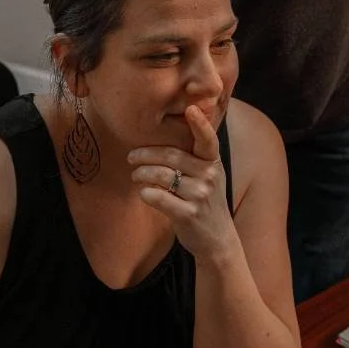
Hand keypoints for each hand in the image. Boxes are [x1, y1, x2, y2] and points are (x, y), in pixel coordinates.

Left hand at [127, 105, 238, 263]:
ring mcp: (200, 195)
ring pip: (162, 176)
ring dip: (141, 173)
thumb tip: (162, 136)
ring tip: (135, 175)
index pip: (208, 140)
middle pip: (171, 156)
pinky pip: (158, 197)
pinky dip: (145, 193)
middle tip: (131, 156)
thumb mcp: (207, 176)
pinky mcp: (188, 214)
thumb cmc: (205, 201)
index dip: (200, 124)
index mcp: (213, 162)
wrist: (217, 238)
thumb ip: (193, 157)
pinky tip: (143, 193)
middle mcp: (209, 176)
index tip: (190, 108)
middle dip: (146, 154)